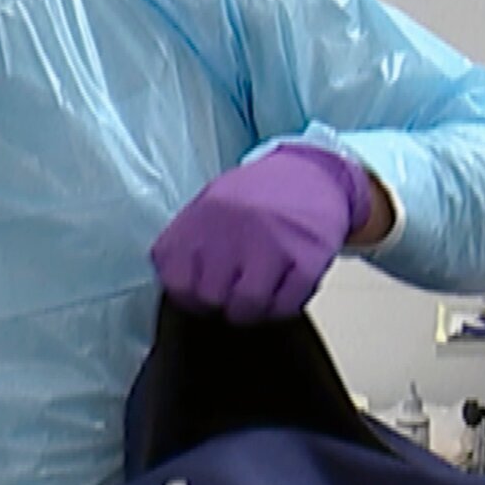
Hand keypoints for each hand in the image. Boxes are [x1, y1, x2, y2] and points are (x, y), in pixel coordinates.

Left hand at [150, 145, 373, 323]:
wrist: (312, 172)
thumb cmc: (256, 195)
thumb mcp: (210, 204)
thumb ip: (187, 240)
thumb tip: (172, 283)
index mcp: (204, 218)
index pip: (177, 281)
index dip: (187, 297)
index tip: (199, 296)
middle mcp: (235, 230)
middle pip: (210, 297)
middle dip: (219, 305)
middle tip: (231, 297)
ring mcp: (273, 244)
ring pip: (247, 306)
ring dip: (250, 312)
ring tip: (256, 300)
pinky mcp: (307, 258)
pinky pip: (286, 306)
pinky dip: (281, 308)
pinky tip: (281, 292)